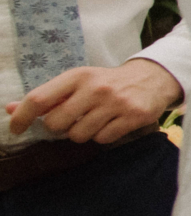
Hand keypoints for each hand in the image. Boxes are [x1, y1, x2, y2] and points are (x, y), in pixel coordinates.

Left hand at [9, 57, 181, 142]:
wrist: (152, 78)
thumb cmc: (106, 82)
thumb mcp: (77, 82)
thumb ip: (46, 97)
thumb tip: (9, 109)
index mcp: (77, 76)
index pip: (38, 99)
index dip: (21, 117)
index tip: (15, 129)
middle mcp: (95, 88)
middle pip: (55, 123)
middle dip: (58, 127)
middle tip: (71, 120)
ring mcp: (115, 103)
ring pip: (78, 135)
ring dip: (81, 133)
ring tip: (94, 121)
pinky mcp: (132, 117)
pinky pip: (102, 139)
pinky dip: (102, 135)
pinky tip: (110, 124)